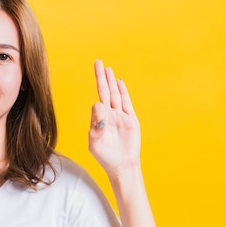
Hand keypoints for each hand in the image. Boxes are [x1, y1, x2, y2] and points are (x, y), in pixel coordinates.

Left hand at [89, 60, 140, 174]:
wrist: (121, 165)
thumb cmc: (105, 156)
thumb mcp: (95, 143)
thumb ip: (95, 127)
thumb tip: (99, 106)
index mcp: (98, 120)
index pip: (96, 106)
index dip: (99, 110)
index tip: (102, 124)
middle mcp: (108, 115)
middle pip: (104, 91)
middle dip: (100, 77)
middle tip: (97, 61)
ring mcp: (120, 116)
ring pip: (115, 94)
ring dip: (111, 81)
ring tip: (107, 68)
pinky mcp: (130, 119)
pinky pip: (126, 102)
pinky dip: (123, 92)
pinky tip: (119, 82)